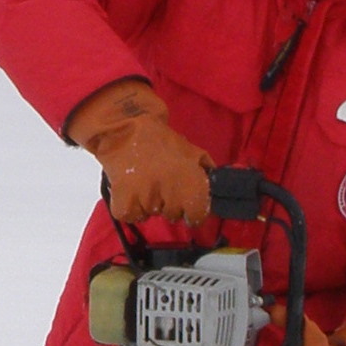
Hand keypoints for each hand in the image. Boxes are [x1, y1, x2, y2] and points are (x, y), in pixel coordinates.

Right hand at [66, 80, 212, 223]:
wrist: (127, 129)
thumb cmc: (162, 141)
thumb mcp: (192, 152)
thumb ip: (207, 172)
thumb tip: (221, 189)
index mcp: (190, 182)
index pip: (197, 217)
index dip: (192, 212)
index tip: (186, 205)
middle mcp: (171, 194)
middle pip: (173, 216)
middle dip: (169, 205)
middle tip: (161, 185)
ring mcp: (147, 200)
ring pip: (151, 216)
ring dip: (148, 205)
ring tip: (144, 183)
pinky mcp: (124, 204)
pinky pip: (132, 217)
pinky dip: (131, 208)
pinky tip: (131, 190)